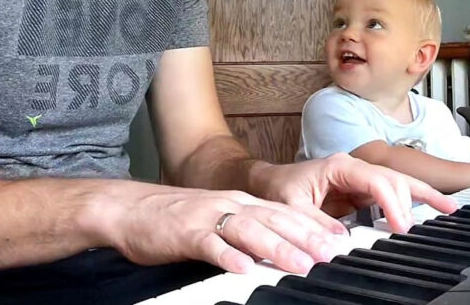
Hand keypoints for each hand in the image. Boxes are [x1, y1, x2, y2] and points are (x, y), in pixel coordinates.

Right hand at [87, 183, 349, 275]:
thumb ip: (245, 229)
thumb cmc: (177, 218)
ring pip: (248, 230)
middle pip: (273, 219)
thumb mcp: (217, 218)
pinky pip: (209, 244)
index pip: (282, 213)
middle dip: (305, 237)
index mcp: (239, 202)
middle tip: (331, 255)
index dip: (311, 226)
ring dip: (276, 248)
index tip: (337, 242)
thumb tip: (278, 249)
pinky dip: (228, 256)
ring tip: (300, 265)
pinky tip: (243, 269)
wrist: (132, 209)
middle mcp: (228, 205)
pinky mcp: (185, 233)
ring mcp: (207, 217)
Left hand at [251, 153, 456, 232]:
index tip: (400, 226)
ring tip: (447, 209)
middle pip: (391, 179)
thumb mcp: (292, 207)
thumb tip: (341, 240)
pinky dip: (414, 198)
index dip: (391, 201)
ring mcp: (360, 177)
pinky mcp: (362, 189)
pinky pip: (392, 192)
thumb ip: (314, 222)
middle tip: (419, 228)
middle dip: (409, 200)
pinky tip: (434, 205)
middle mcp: (353, 167)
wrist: (271, 182)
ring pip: (397, 182)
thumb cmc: (281, 189)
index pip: (375, 179)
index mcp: (338, 166)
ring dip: (421, 194)